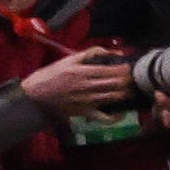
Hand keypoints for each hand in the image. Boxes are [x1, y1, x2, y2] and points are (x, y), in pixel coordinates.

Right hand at [14, 48, 139, 119]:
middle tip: (135, 77)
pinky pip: (104, 117)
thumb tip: (113, 52)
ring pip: (114, 98)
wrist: (34, 95)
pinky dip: (116, 116)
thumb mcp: (70, 59)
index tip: (132, 67)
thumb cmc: (51, 75)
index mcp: (84, 72)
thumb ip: (92, 53)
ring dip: (126, 93)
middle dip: (129, 80)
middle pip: (116, 84)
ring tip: (132, 89)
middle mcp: (88, 87)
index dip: (126, 69)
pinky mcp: (85, 112)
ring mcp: (88, 101)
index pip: (112, 70)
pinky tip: (122, 112)